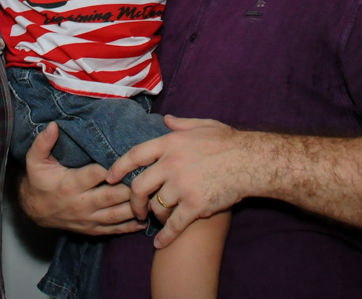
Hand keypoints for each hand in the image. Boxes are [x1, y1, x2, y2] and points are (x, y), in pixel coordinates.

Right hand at [19, 122, 145, 235]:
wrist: (34, 210)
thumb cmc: (39, 181)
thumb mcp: (34, 160)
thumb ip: (42, 143)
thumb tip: (53, 125)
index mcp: (70, 184)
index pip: (94, 174)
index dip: (111, 168)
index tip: (128, 159)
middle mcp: (81, 203)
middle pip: (111, 196)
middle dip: (130, 188)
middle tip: (150, 176)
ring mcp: (88, 218)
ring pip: (116, 215)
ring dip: (136, 207)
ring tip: (153, 197)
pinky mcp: (92, 229)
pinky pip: (113, 230)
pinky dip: (130, 226)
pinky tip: (145, 220)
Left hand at [106, 116, 249, 247]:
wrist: (252, 161)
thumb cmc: (229, 142)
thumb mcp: (203, 125)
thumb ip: (181, 124)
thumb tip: (165, 120)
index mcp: (170, 144)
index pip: (134, 156)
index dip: (118, 168)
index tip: (109, 178)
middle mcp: (171, 165)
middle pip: (139, 186)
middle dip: (133, 202)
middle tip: (136, 209)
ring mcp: (182, 186)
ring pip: (156, 207)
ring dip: (155, 215)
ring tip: (158, 218)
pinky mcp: (195, 205)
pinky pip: (173, 225)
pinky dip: (165, 236)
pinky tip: (160, 243)